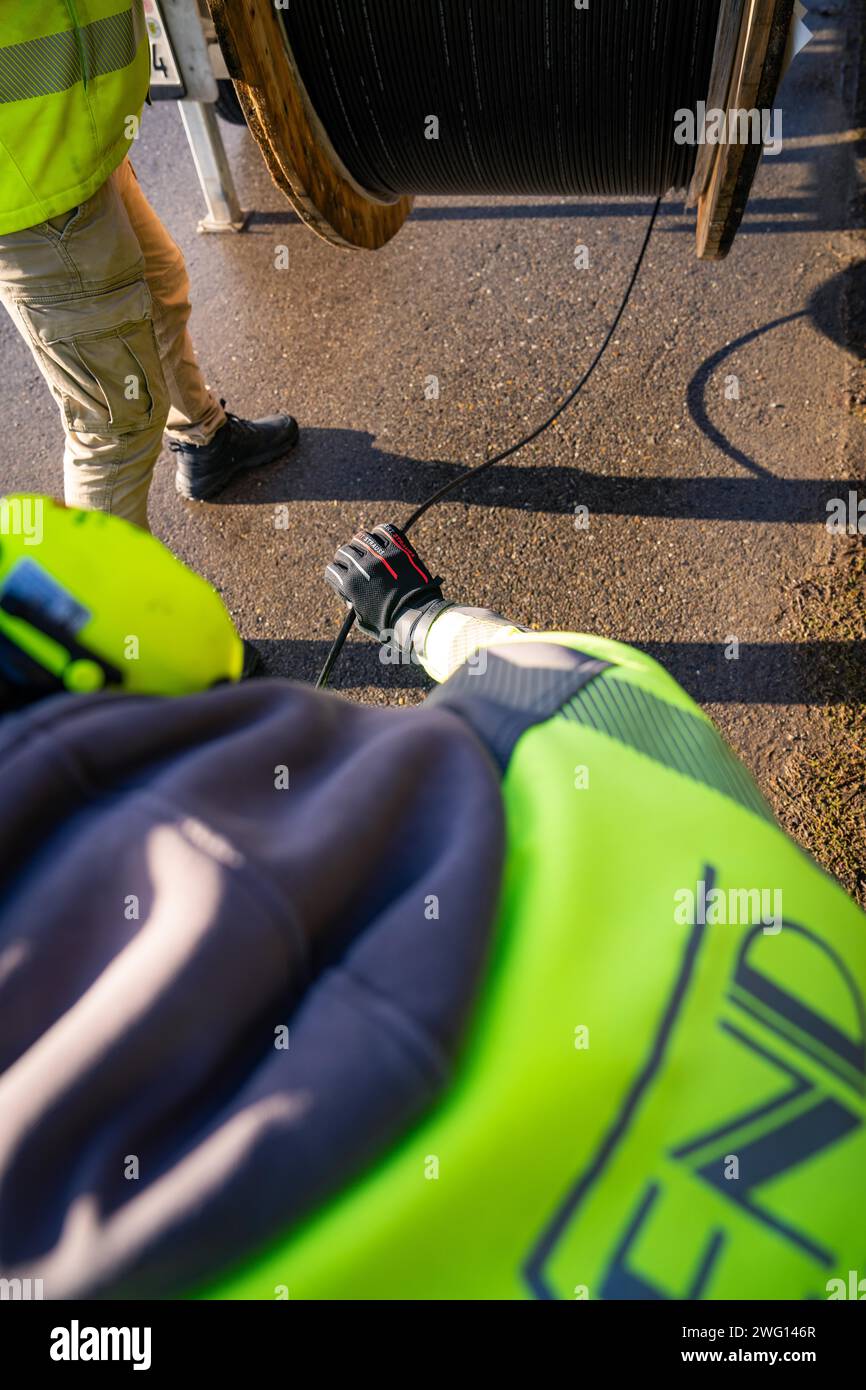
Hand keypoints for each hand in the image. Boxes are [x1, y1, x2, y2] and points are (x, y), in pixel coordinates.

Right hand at [324, 524, 443, 640]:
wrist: (418, 616)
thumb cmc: (390, 625)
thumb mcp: (362, 620)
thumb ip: (352, 602)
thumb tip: (349, 593)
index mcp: (350, 584)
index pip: (332, 569)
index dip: (337, 574)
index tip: (344, 576)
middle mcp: (362, 566)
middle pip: (343, 551)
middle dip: (347, 559)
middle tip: (357, 564)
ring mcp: (380, 555)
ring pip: (361, 537)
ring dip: (362, 545)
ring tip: (370, 553)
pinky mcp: (398, 548)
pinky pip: (384, 530)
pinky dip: (380, 533)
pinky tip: (382, 542)